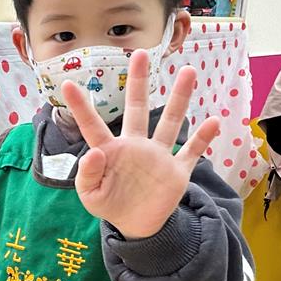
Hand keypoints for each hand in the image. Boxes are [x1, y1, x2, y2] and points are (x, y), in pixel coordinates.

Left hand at [62, 50, 220, 239]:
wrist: (137, 226)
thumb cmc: (110, 205)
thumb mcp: (91, 196)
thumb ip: (87, 175)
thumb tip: (94, 153)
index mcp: (110, 151)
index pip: (92, 125)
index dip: (80, 106)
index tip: (67, 84)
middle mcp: (135, 146)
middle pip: (137, 108)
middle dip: (139, 82)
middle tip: (141, 53)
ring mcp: (158, 156)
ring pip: (170, 121)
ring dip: (180, 98)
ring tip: (189, 71)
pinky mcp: (177, 171)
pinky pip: (192, 151)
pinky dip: (203, 138)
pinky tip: (214, 121)